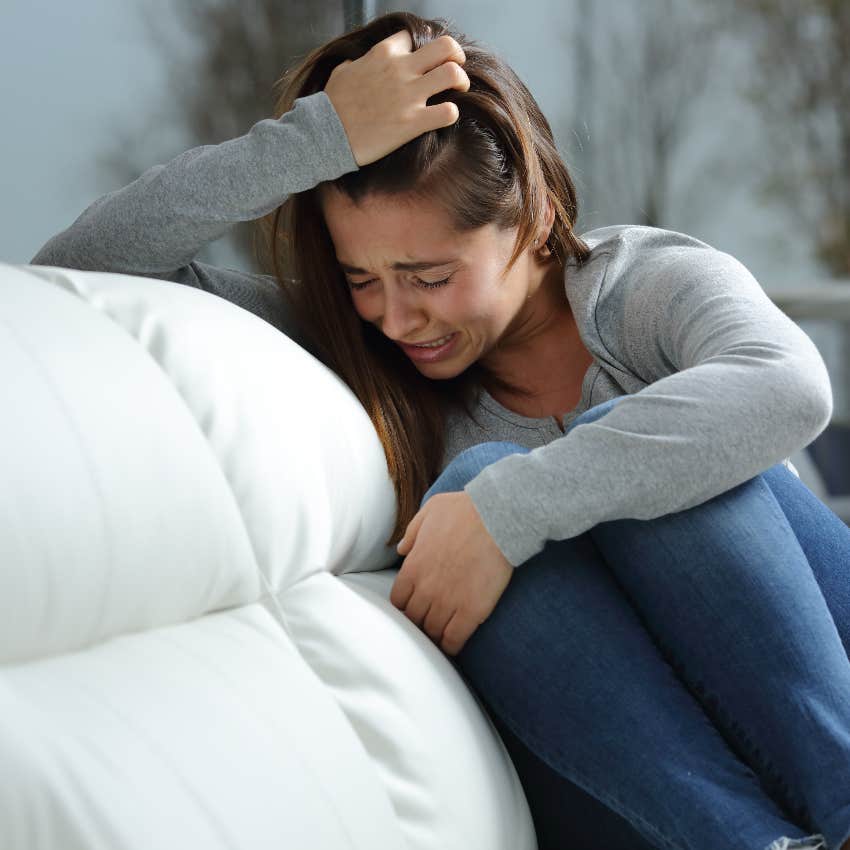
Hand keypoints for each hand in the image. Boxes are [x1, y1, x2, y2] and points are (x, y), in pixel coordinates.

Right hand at [323, 29, 469, 165]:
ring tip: (457, 92)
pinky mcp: (413, 123)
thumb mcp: (343, 72)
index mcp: (383, 54)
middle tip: (455, 70)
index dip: (422, 49)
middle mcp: (400, 70)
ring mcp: (408, 96)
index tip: (423, 63)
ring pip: (453, 74)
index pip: (413, 37)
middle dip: (455, 56)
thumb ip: (360, 64)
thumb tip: (361, 64)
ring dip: (460, 82)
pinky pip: (448, 112)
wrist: (325, 134)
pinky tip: (444, 117)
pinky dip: (451, 114)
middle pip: (445, 47)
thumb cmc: (330, 106)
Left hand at [390, 491, 513, 655]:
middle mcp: (426, 589)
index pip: (398, 600)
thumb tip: (402, 549)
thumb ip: (412, 532)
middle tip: (429, 621)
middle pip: (413, 619)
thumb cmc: (465, 510)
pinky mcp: (471, 612)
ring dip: (434, 635)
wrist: (498, 518)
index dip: (405, 605)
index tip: (414, 605)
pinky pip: (453, 640)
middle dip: (419, 621)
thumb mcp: (430, 511)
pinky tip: (453, 645)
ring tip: (441, 634)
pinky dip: (450, 646)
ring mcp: (448, 602)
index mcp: (413, 567)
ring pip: (432, 632)